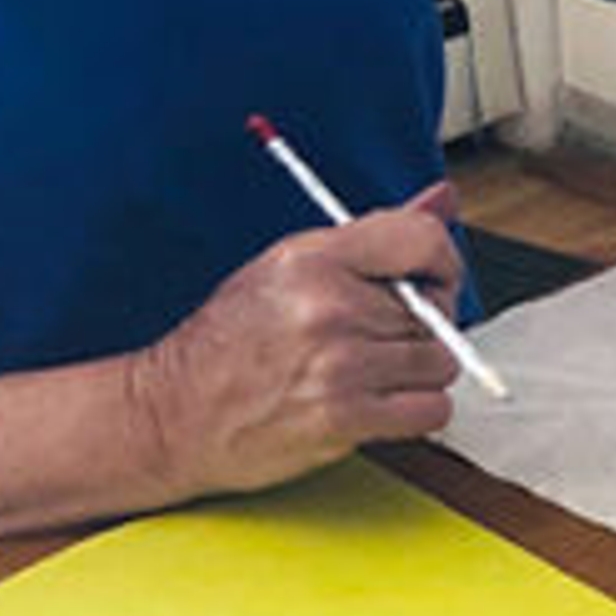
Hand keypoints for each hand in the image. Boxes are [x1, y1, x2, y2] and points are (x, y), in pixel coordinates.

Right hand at [127, 183, 468, 493]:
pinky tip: (380, 404)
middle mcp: (329, 306)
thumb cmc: (229, 341)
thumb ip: (375, 235)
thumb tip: (442, 198)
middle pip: (436, 308)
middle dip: (421, 325)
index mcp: (313, 258)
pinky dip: (417, 412)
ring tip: (373, 373)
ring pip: (439, 362)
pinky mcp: (345, 417)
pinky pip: (430, 410)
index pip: (423, 237)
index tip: (432, 280)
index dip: (443, 261)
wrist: (173, 413)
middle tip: (376, 338)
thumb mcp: (290, 265)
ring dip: (417, 373)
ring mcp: (339, 364)